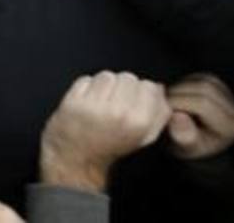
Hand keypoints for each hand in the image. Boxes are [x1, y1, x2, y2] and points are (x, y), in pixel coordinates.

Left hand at [39, 71, 170, 191]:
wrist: (78, 158)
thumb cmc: (111, 146)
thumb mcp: (145, 137)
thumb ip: (159, 113)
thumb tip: (160, 87)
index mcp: (139, 122)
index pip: (149, 86)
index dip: (141, 91)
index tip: (133, 100)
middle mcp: (118, 112)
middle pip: (128, 77)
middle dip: (122, 87)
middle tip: (115, 102)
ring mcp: (94, 106)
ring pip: (106, 75)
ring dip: (104, 85)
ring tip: (101, 101)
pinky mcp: (73, 101)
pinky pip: (85, 79)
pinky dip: (86, 87)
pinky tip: (87, 101)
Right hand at [166, 73, 233, 159]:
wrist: (197, 144)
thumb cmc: (189, 147)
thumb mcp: (184, 148)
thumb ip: (183, 135)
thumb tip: (177, 115)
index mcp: (231, 127)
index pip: (203, 103)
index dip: (179, 102)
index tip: (164, 109)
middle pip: (204, 88)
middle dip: (179, 92)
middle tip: (165, 103)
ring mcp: (233, 98)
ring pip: (204, 80)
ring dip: (182, 86)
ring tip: (172, 100)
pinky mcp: (225, 89)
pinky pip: (204, 77)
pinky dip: (187, 83)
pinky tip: (181, 95)